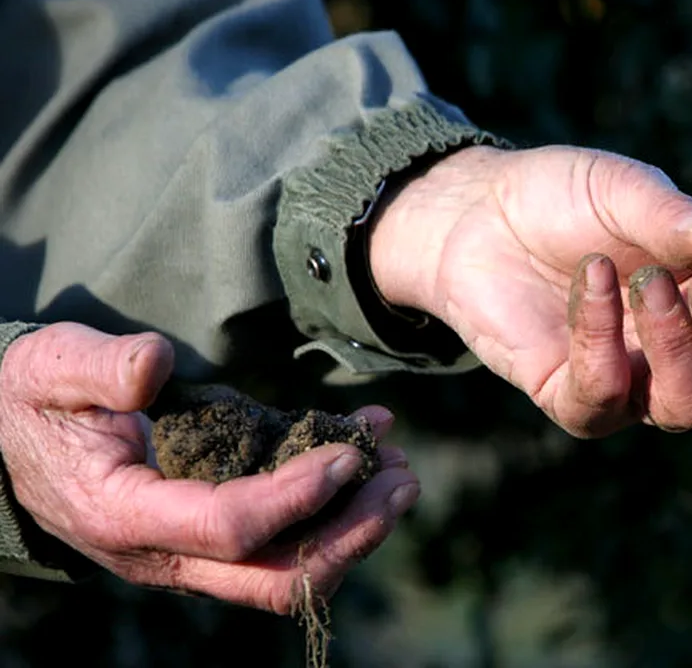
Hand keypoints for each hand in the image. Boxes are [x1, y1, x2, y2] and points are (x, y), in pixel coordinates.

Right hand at [0, 322, 418, 613]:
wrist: (14, 435)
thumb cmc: (35, 400)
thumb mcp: (50, 367)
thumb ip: (100, 366)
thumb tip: (156, 364)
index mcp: (125, 515)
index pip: (229, 528)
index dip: (297, 497)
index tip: (350, 455)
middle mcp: (165, 553)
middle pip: (274, 578)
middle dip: (352, 535)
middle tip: (403, 477)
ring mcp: (193, 554)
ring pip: (289, 570)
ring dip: (355, 525)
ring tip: (400, 466)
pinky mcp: (215, 536)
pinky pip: (285, 540)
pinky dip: (336, 506)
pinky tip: (367, 447)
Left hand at [369, 145, 691, 436]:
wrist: (474, 215)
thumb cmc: (561, 198)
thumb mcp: (620, 186)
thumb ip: (671, 213)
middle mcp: (686, 343)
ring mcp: (634, 378)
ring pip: (690, 408)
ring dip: (677, 349)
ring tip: (646, 284)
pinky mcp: (574, 397)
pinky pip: (606, 399)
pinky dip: (602, 340)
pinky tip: (589, 280)